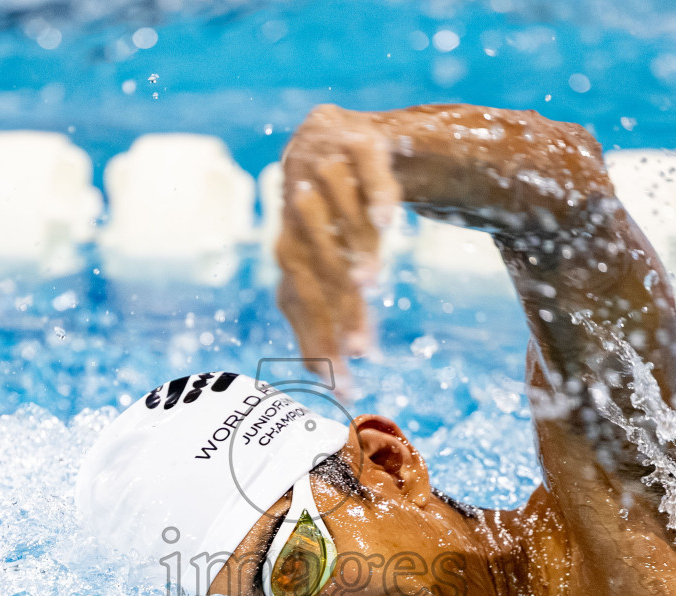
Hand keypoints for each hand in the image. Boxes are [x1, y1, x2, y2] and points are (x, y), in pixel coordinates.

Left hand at [276, 105, 402, 370]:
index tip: (343, 382)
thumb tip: (327, 381)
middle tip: (358, 346)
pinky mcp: (359, 142)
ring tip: (371, 285)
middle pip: (315, 267)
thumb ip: (325, 316)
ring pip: (338, 219)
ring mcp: (324, 175)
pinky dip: (375, 195)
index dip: (319, 343)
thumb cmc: (330, 218)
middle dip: (336, 307)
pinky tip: (386, 222)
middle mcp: (298, 214)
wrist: (332, 133)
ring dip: (354, 251)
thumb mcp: (324, 268)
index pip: (301, 304)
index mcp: (289, 252)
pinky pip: (367, 171)